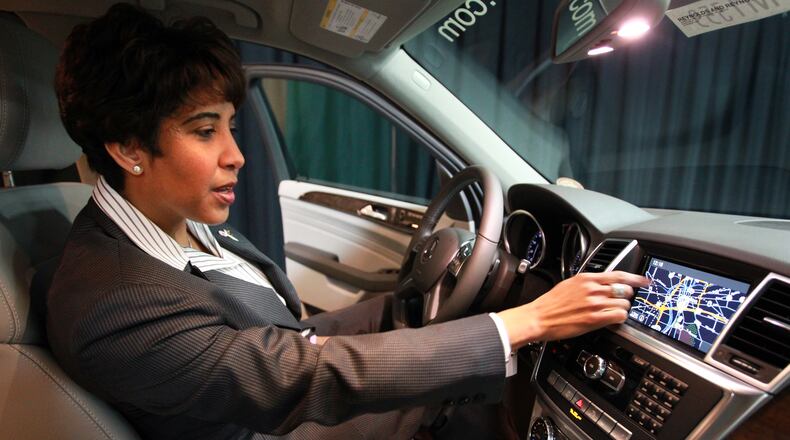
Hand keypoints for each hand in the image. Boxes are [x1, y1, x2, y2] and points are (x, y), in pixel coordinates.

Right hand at [497, 271, 649, 349]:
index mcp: (586, 278)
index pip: (618, 275)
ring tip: (612, 313)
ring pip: (624, 304)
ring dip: (622, 309)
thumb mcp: (569, 284)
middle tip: (620, 302)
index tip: (645, 281)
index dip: (636, 278)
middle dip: (626, 297)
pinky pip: (619, 316)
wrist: (539, 317)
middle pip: (624, 290)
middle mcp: (592, 289)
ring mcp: (594, 304)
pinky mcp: (594, 319)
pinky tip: (612, 319)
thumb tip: (602, 284)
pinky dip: (619, 318)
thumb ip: (588, 282)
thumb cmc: (551, 303)